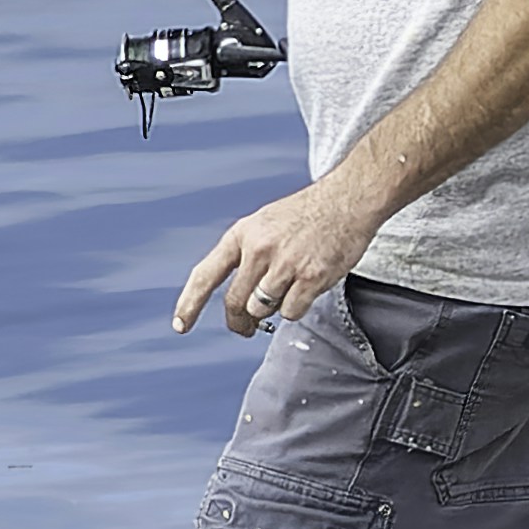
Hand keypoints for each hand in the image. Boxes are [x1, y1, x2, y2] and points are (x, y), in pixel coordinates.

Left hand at [173, 170, 380, 337]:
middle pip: (235, 303)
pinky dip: (296, 309)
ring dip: (272, 310)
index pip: (206, 275)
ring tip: (288, 290)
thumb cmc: (307, 214)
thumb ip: (246, 256)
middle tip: (246, 329)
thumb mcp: (264, 224)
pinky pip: (290, 312)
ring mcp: (285, 265)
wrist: (347, 199)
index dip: (190, 304)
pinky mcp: (310, 278)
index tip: (181, 325)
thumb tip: (238, 301)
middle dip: (239, 322)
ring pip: (262, 310)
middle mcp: (259, 249)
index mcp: (242, 234)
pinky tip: (306, 289)